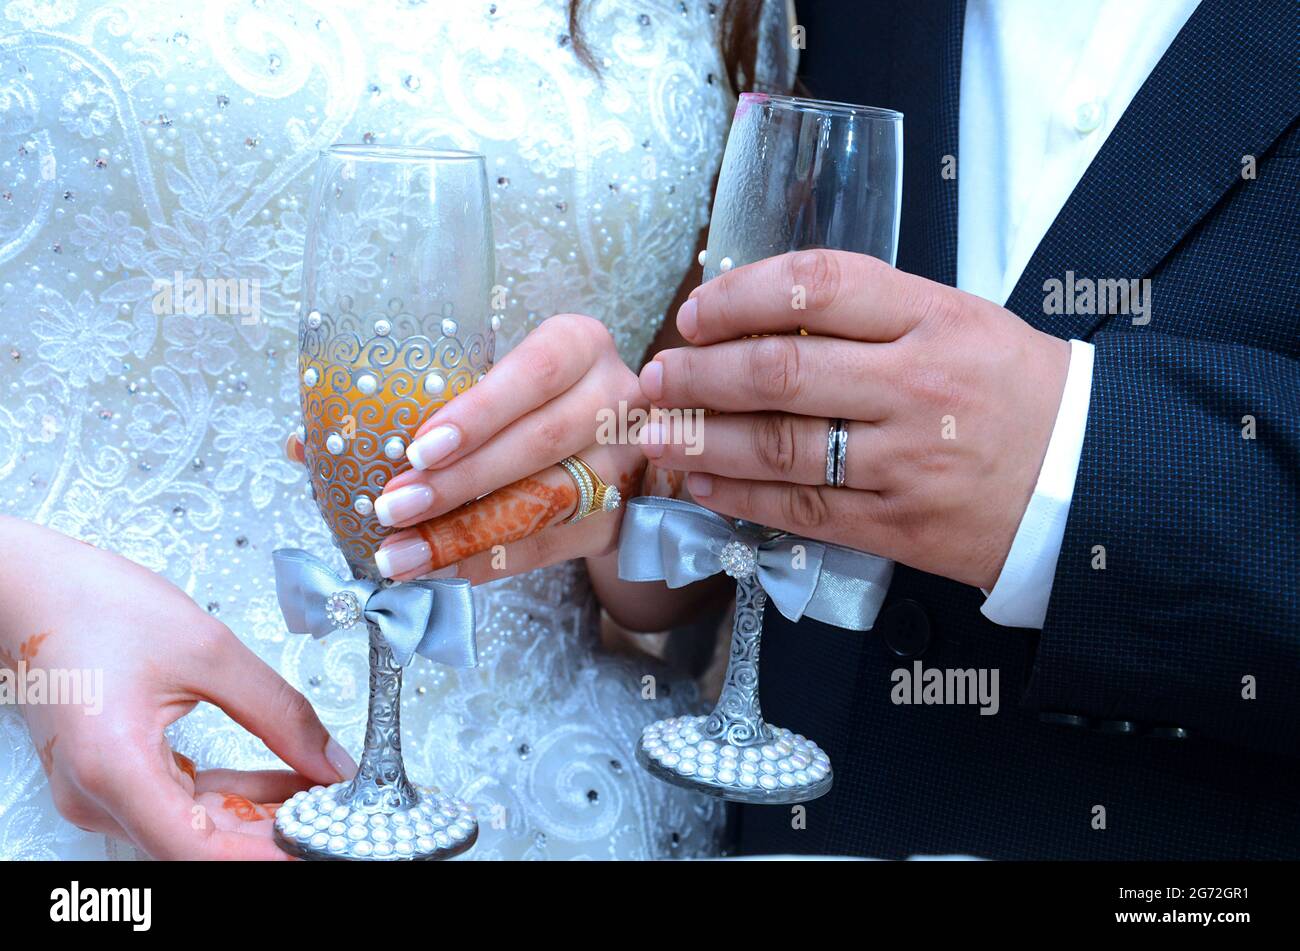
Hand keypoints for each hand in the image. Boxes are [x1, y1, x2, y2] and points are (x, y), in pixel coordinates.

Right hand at [0, 517, 355, 859]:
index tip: (321, 843)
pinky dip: (233, 797)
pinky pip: (179, 807)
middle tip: (337, 814)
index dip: (267, 855)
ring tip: (322, 791)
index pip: (200, 851)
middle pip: (201, 846)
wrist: (34, 588)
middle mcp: (96, 796)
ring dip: (260, 816)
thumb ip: (280, 713)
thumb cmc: (97, 606)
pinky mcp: (108, 780)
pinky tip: (284, 780)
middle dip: (276, 834)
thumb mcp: (210, 651)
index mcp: (113, 767)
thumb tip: (330, 763)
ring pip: (194, 830)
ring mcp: (98, 793)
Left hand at [371, 313, 646, 581]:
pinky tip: (441, 571)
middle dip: (459, 481)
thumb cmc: (531, 401)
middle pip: (539, 442)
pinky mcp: (620, 516)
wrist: (608, 444)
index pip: (535, 373)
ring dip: (465, 533)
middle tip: (393, 507)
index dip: (479, 413)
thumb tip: (341, 446)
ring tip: (401, 553)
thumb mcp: (506, 377)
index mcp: (582, 346)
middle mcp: (616, 399)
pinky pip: (550, 545)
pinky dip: (490, 561)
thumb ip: (452, 399)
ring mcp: (625, 461)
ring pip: (545, 502)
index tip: (419, 449)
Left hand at [638, 250, 1070, 589]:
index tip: (694, 313)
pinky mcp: (898, 525)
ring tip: (656, 432)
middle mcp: (916, 385)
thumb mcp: (957, 320)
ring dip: (701, 439)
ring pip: (779, 447)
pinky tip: (701, 484)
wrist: (1086, 478)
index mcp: (933, 317)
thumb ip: (869, 314)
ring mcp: (906, 461)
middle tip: (654, 377)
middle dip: (699, 375)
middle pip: (780, 373)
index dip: (740, 295)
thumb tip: (758, 318)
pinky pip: (802, 509)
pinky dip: (741, 496)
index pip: (817, 287)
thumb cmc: (1012, 389)